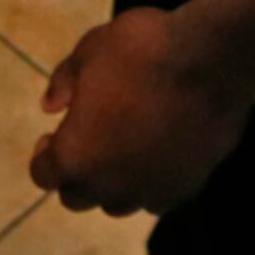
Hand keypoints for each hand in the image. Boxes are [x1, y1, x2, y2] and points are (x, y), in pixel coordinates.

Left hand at [31, 6, 254, 213]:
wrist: (211, 60)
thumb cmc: (140, 51)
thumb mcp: (89, 51)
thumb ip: (63, 82)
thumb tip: (49, 106)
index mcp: (73, 156)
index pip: (42, 175)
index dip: (44, 154)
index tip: (52, 134)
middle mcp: (107, 185)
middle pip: (78, 198)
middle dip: (76, 174)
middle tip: (87, 142)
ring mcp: (149, 190)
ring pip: (118, 203)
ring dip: (113, 182)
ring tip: (123, 149)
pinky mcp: (185, 187)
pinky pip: (157, 197)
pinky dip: (150, 182)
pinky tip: (157, 154)